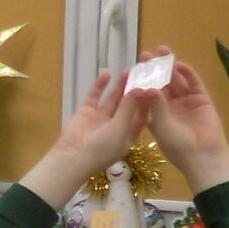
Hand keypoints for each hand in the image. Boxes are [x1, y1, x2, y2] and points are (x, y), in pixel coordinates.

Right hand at [22, 67, 147, 208]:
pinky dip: (100, 86)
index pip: (142, 115)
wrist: (72, 157)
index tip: (156, 85)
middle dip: (134, 89)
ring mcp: (100, 118)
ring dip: (119, 86)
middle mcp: (116, 126)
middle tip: (142, 73)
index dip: (148, 101)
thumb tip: (139, 88)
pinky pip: (95, 96)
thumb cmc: (102, 148)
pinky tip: (106, 74)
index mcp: (128, 134)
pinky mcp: (86, 112)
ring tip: (127, 70)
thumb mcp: (120, 128)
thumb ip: (129, 108)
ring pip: (113, 99)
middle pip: (128, 104)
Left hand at [145, 57, 228, 192]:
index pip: (146, 94)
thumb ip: (156, 106)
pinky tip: (180, 65)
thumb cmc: (178, 146)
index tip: (133, 68)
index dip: (141, 81)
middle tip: (145, 54)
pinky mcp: (201, 99)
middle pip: (160, 84)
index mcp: (156, 115)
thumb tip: (149, 87)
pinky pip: (194, 83)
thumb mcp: (162, 126)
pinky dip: (188, 74)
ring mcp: (186, 102)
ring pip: (176, 81)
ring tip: (162, 51)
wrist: (203, 156)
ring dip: (169, 67)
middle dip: (153, 69)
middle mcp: (170, 107)